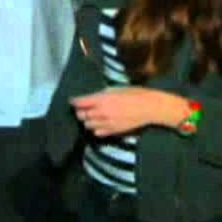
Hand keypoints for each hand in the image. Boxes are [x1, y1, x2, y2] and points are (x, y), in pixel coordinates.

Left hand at [71, 87, 186, 137]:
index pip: (81, 102)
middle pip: (82, 114)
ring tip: (90, 116)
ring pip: (88, 125)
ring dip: (87, 120)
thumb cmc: (136, 94)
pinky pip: (98, 132)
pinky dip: (96, 128)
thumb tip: (94, 98)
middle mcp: (102, 113)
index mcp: (102, 100)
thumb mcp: (117, 89)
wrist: (149, 107)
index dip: (75, 101)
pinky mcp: (113, 131)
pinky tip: (99, 124)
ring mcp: (107, 123)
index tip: (72, 100)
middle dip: (80, 111)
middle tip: (81, 108)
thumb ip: (103, 95)